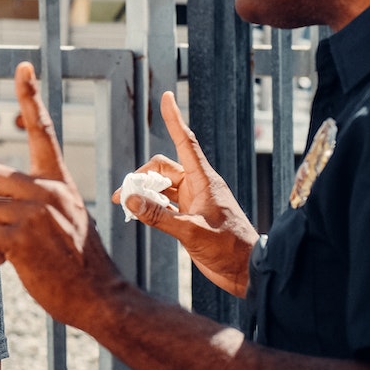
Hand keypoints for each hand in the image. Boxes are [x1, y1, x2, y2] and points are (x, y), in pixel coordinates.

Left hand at [0, 62, 127, 330]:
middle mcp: (49, 191)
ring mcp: (37, 214)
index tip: (23, 66)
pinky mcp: (23, 239)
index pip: (43, 131)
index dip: (30, 96)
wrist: (98, 296)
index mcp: (60, 182)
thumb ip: (32, 206)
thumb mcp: (64, 222)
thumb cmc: (78, 263)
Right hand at [112, 91, 257, 296]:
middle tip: (123, 197)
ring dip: (143, 193)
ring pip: (161, 186)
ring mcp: (194, 201)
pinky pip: (165, 203)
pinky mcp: (190, 216)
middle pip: (163, 168)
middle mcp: (198, 186)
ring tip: (126, 207)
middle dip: (141, 176)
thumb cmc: (228, 249)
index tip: (167, 97)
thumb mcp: (190, 233)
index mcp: (205, 181)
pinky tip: (139, 216)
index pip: (186, 142)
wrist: (247, 272)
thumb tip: (130, 200)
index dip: (175, 119)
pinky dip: (150, 206)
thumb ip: (158, 216)